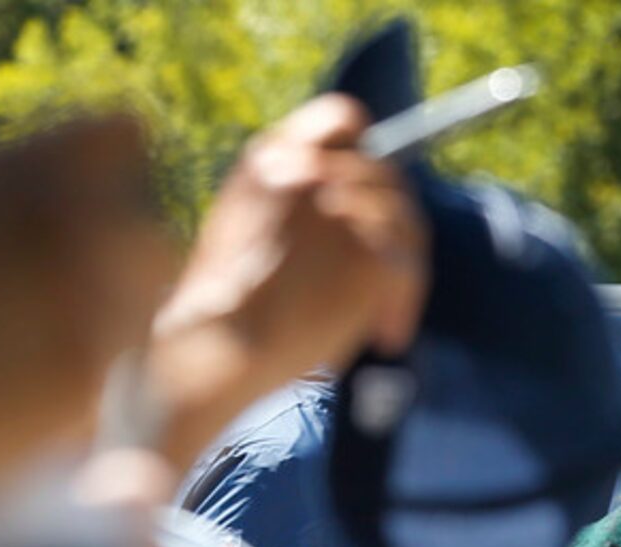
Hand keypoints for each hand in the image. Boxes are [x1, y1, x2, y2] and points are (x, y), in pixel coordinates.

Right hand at [142, 93, 428, 465]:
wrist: (213, 353)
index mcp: (268, 159)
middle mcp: (308, 168)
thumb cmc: (216, 320)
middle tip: (391, 280)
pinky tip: (385, 338)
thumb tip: (350, 222)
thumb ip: (290, 212)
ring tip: (384, 324)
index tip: (376, 199)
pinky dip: (404, 304)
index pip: (343, 119)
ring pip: (404, 223)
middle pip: (386, 177)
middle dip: (394, 229)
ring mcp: (340, 204)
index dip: (369, 156)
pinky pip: (407, 267)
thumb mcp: (241, 237)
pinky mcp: (367, 248)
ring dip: (402, 275)